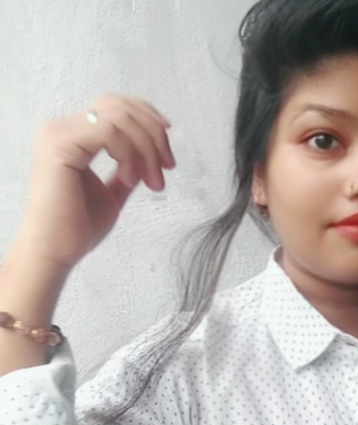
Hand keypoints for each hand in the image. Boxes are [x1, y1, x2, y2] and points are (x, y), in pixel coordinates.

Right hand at [16, 94, 175, 270]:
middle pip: (121, 106)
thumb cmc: (77, 228)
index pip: (115, 107)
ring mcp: (59, 133)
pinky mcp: (60, 145)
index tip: (167, 153)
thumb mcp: (112, 192)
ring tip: (152, 181)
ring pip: (119, 116)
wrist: (55, 252)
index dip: (148, 121)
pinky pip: (110, 132)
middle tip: (167, 166)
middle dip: (154, 133)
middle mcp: (63, 127)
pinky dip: (129, 154)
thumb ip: (128, 169)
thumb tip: (149, 158)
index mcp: (73, 135)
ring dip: (147, 147)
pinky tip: (129, 179)